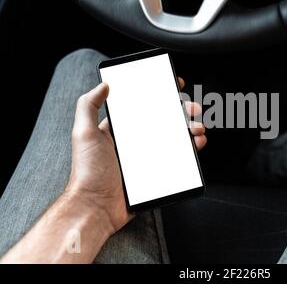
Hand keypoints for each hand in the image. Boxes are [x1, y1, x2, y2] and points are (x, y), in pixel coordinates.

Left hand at [65, 78, 205, 234]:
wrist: (96, 207)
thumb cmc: (87, 171)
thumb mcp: (84, 133)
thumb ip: (88, 105)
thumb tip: (103, 85)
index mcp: (120, 130)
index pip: (143, 107)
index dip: (159, 95)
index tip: (172, 86)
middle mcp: (135, 142)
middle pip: (163, 121)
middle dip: (180, 111)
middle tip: (191, 108)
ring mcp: (147, 157)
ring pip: (174, 138)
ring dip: (189, 128)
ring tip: (197, 126)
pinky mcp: (156, 172)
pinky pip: (177, 158)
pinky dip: (191, 149)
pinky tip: (197, 143)